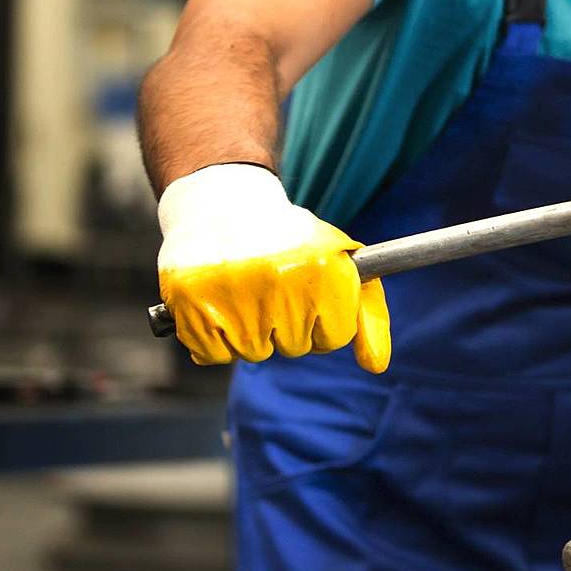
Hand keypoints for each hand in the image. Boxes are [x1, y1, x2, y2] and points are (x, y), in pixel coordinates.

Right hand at [156, 164, 390, 372]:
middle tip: (271, 286)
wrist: (224, 203)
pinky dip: (213, 338)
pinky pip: (212, 355)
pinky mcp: (192, 301)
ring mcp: (234, 293)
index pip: (333, 338)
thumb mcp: (341, 265)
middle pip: (293, 347)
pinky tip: (217, 302)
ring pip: (252, 352)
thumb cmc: (291, 241)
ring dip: (249, 331)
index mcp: (324, 271)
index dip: (321, 320)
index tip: (307, 294)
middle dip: (285, 324)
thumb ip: (367, 317)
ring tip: (244, 289)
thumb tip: (377, 367)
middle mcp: (281, 282)